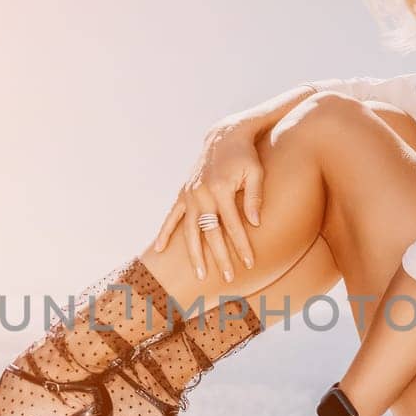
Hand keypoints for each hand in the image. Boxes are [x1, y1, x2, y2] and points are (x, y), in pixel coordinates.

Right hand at [152, 121, 264, 282]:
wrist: (224, 137)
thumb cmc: (246, 157)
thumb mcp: (256, 173)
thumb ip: (255, 197)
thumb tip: (255, 223)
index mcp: (222, 189)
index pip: (234, 225)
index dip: (241, 246)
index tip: (249, 263)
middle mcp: (203, 193)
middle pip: (211, 233)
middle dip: (220, 257)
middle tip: (228, 278)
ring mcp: (190, 194)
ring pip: (190, 230)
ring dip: (194, 253)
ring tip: (200, 274)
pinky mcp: (183, 193)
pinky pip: (172, 216)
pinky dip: (164, 232)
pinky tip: (159, 250)